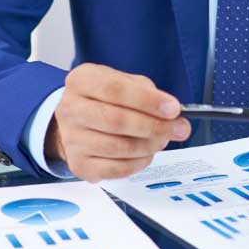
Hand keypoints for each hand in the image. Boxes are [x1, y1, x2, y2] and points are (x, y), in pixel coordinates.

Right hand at [45, 63, 190, 181]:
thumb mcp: (125, 83)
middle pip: (116, 120)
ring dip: (149, 145)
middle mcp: (70, 109)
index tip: (173, 109)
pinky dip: (138, 163)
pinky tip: (147, 154)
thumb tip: (175, 117)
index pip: (116, 89)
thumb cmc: (106, 99)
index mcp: (82, 80)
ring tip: (163, 140)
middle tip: (178, 129)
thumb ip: (150, 95)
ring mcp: (71, 139)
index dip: (148, 101)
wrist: (78, 122)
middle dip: (154, 126)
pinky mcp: (78, 164)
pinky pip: (115, 168)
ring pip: (117, 147)